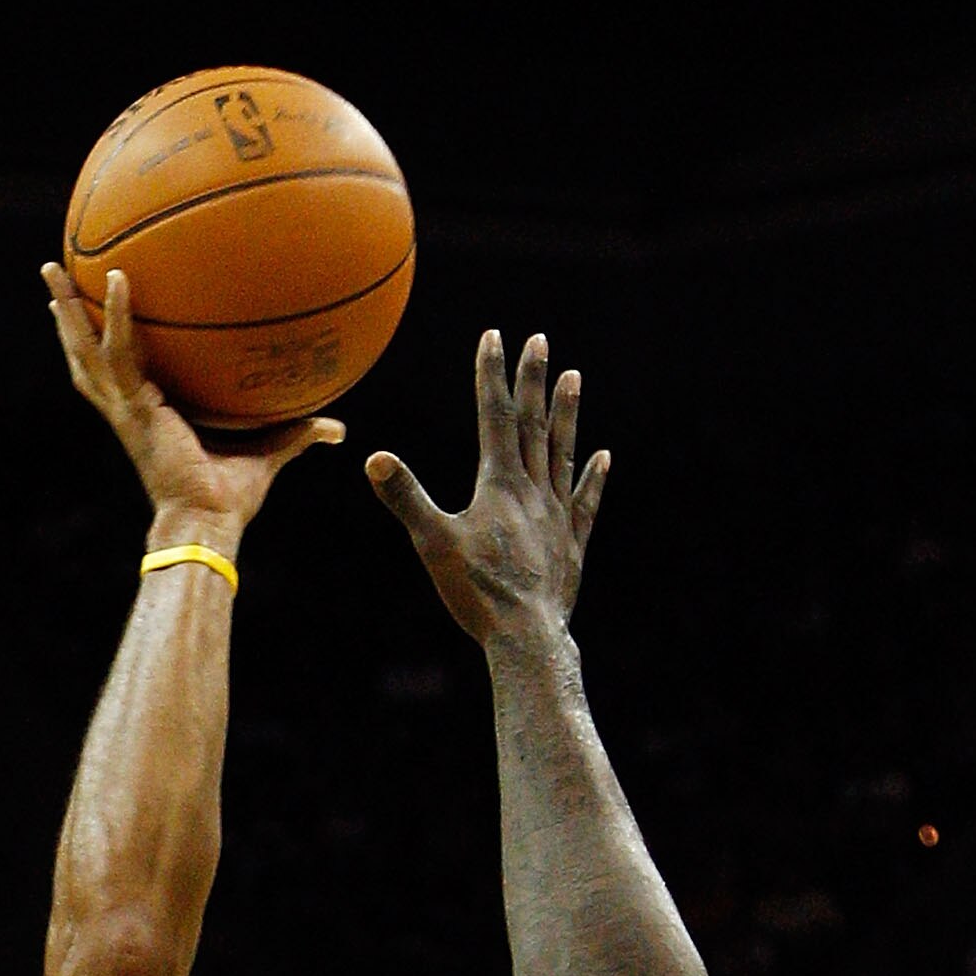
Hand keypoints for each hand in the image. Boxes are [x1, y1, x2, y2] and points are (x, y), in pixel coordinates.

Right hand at [43, 263, 342, 539]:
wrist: (208, 522)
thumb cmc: (229, 500)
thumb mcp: (266, 455)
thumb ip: (296, 433)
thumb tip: (337, 429)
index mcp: (147, 415)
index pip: (118, 371)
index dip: (103, 340)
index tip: (93, 308)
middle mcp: (128, 409)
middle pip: (86, 354)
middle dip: (68, 317)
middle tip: (53, 277)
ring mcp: (126, 409)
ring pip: (86, 349)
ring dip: (69, 310)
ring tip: (51, 271)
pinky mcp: (136, 410)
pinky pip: (122, 353)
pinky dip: (121, 316)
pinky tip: (121, 278)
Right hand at [366, 330, 608, 647]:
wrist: (528, 638)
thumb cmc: (477, 594)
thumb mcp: (433, 543)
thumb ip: (405, 497)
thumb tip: (373, 458)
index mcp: (499, 485)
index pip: (495, 416)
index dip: (492, 374)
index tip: (495, 336)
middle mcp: (533, 491)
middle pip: (533, 424)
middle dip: (533, 381)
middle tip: (540, 340)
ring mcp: (557, 517)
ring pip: (562, 454)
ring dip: (567, 415)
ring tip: (574, 378)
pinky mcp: (571, 546)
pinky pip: (585, 502)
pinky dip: (593, 477)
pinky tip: (603, 457)